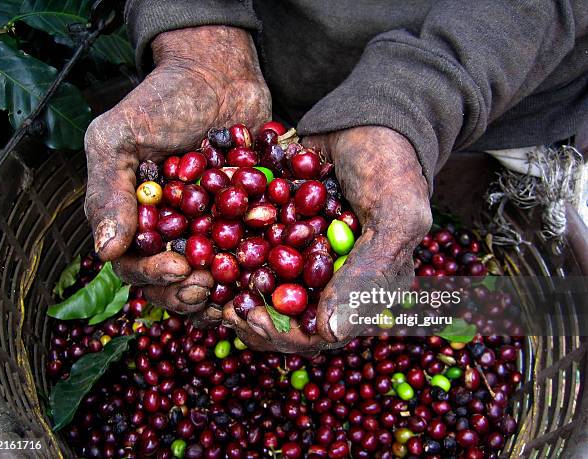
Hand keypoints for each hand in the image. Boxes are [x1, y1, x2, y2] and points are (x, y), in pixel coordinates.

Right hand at [84, 26, 270, 315]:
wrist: (218, 74)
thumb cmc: (162, 100)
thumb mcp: (119, 138)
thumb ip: (108, 191)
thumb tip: (106, 251)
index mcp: (134, 219)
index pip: (134, 264)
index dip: (153, 276)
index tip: (179, 269)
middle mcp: (171, 231)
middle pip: (172, 282)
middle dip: (187, 293)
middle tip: (206, 288)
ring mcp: (209, 228)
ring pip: (210, 279)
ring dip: (220, 294)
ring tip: (234, 296)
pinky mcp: (244, 221)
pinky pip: (248, 256)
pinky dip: (254, 272)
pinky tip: (264, 279)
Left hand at [223, 126, 430, 351]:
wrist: (366, 114)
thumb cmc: (390, 165)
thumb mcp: (394, 217)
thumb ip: (368, 273)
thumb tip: (331, 333)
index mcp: (363, 287)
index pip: (322, 333)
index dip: (286, 334)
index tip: (252, 319)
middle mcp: (329, 278)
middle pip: (286, 317)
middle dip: (253, 318)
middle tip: (224, 308)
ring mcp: (303, 254)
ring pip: (263, 290)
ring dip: (234, 292)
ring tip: (209, 285)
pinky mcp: (281, 229)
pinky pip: (252, 251)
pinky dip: (229, 254)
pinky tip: (207, 249)